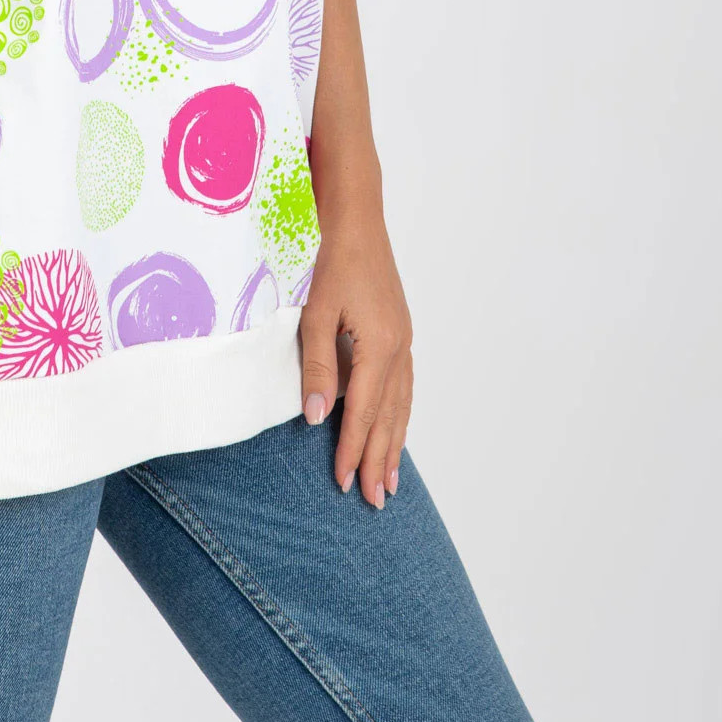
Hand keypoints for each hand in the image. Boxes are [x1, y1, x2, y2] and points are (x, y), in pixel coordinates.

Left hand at [298, 197, 413, 506]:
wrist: (358, 222)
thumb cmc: (334, 262)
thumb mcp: (317, 314)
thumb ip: (317, 367)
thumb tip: (316, 418)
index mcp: (380, 347)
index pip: (364, 413)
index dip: (352, 449)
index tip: (342, 482)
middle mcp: (399, 349)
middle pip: (389, 417)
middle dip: (379, 459)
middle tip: (373, 500)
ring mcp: (404, 341)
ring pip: (402, 405)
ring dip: (394, 443)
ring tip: (389, 480)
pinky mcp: (400, 332)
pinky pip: (405, 386)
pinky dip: (400, 414)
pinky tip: (396, 427)